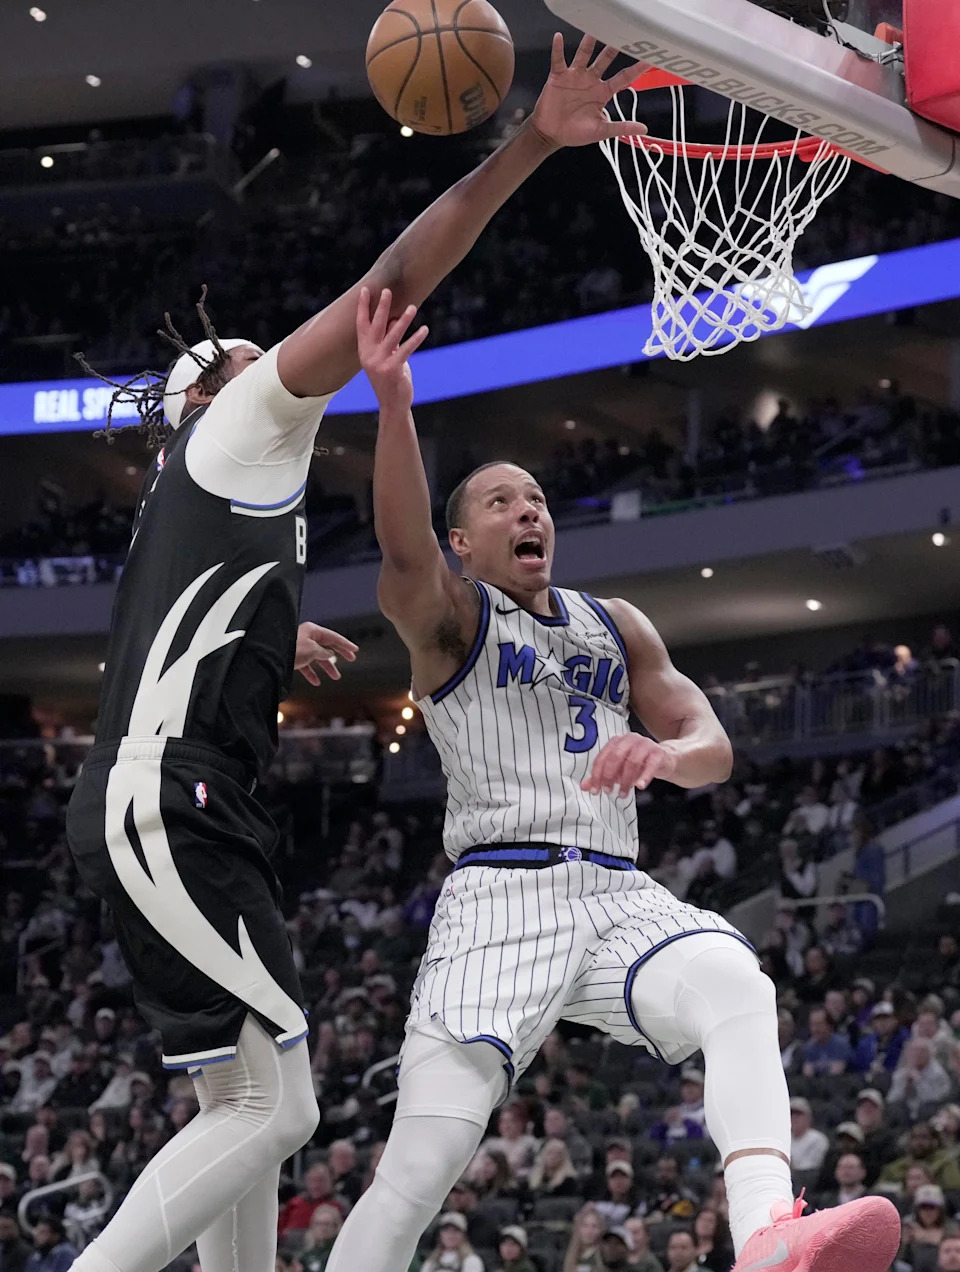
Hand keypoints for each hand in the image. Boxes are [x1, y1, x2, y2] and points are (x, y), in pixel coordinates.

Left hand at [295, 622, 357, 685]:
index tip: (355, 650)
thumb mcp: (313, 650)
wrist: (273, 658)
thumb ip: (324, 652)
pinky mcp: (295, 657)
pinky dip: (312, 673)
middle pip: (327, 646)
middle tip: (351, 659)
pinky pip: (307, 665)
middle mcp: (307, 637)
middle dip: (339, 655)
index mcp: (312, 630)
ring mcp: (301, 647)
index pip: (333, 637)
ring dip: (327, 667)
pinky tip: (316, 681)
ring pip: (318, 657)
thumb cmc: (292, 649)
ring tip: (336, 676)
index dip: (345, 644)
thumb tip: (330, 654)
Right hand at [356, 287, 429, 412]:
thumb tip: (394, 319)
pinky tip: (424, 329)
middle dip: (381, 307)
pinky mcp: (392, 369)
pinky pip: (406, 349)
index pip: (361, 324)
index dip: (363, 307)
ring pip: (392, 336)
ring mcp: (379, 362)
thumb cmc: (391, 378)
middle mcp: (368, 355)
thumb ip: (389, 339)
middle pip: (375, 326)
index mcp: (364, 350)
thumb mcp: (387, 356)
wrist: (392, 404)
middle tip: (387, 290)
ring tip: (413, 307)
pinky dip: (416, 338)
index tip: (365, 290)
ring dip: (404, 320)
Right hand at [531, 34, 648, 149]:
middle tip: (622, 34)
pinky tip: (558, 38)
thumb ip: (621, 128)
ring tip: (593, 30)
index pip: (623, 77)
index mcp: (603, 92)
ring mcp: (575, 76)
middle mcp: (591, 80)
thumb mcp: (601, 131)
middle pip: (605, 59)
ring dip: (588, 43)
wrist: (551, 135)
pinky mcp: (559, 76)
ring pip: (584, 55)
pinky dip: (558, 49)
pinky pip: (559, 60)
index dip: (636, 68)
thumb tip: (642, 129)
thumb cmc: (575, 133)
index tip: (648, 59)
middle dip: (613, 48)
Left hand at [581, 734, 677, 795]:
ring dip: (626, 781)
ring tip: (623, 793)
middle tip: (608, 791)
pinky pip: (651, 765)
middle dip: (609, 776)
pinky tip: (640, 786)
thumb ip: (602, 776)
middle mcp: (630, 739)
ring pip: (632, 762)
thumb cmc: (638, 763)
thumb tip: (584, 786)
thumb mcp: (618, 770)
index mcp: (617, 741)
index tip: (595, 790)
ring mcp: (645, 744)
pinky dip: (644, 776)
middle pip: (615, 757)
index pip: (602, 757)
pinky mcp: (658, 753)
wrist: (663, 759)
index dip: (597, 775)